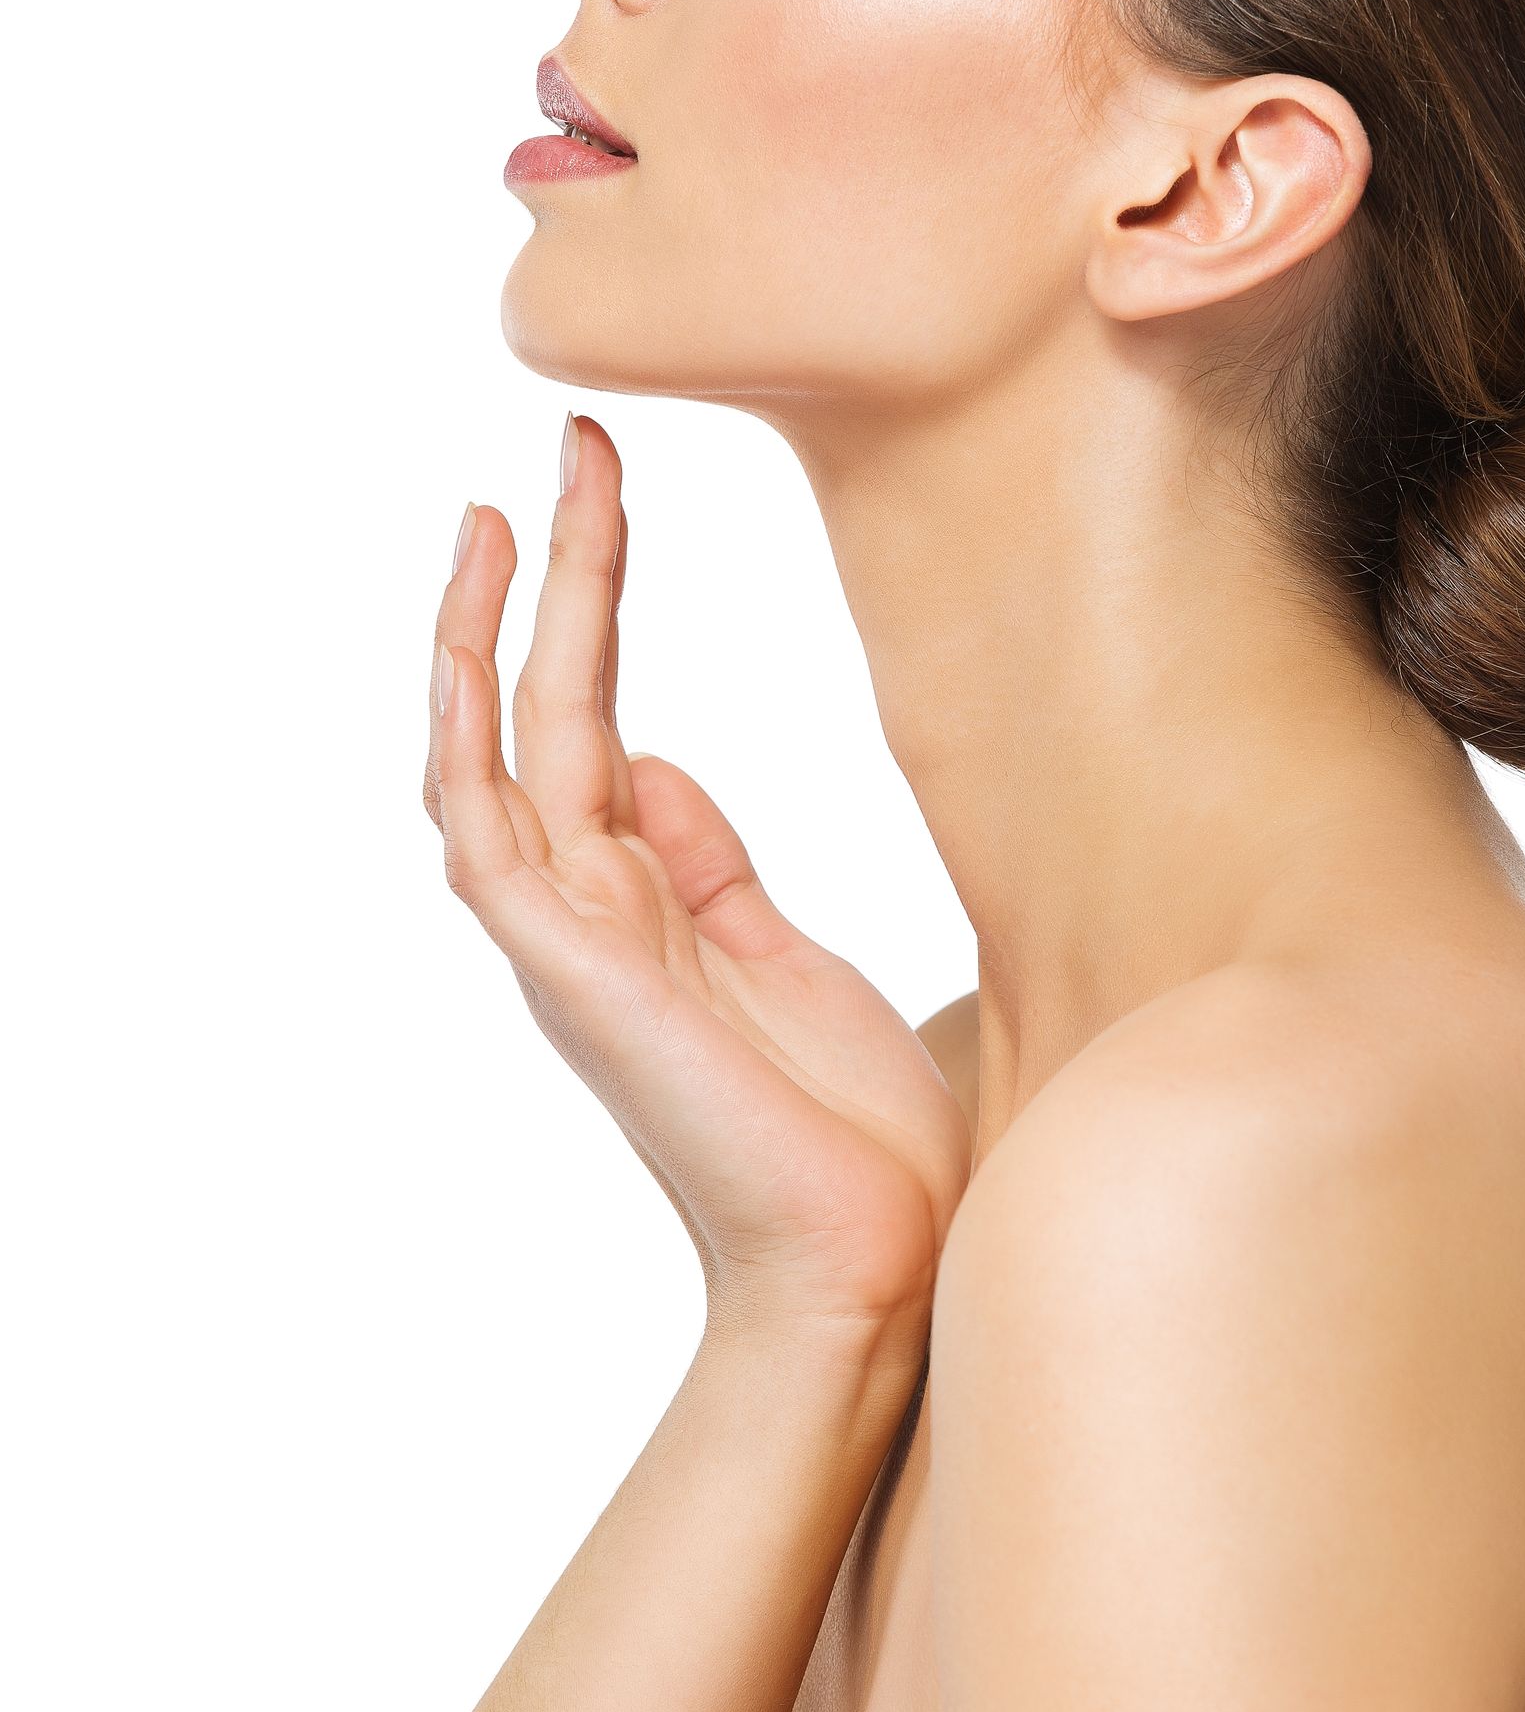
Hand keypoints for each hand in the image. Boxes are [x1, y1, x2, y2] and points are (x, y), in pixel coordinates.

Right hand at [422, 411, 971, 1355]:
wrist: (867, 1266)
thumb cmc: (847, 1134)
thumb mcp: (788, 959)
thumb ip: (715, 868)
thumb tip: (655, 770)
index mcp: (647, 901)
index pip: (598, 721)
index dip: (597, 604)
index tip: (607, 498)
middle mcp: (590, 912)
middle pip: (545, 711)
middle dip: (554, 577)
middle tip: (571, 445)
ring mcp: (571, 945)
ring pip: (491, 759)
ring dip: (485, 635)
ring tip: (498, 513)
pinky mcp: (578, 977)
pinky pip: (491, 843)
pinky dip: (471, 748)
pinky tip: (477, 652)